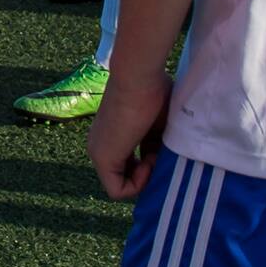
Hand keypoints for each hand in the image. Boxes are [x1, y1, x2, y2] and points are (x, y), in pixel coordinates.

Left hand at [89, 69, 170, 202]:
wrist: (140, 76)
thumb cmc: (153, 90)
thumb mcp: (159, 124)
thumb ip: (158, 144)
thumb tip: (167, 163)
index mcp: (112, 135)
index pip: (130, 163)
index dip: (151, 164)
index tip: (163, 149)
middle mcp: (101, 145)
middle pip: (126, 176)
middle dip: (148, 173)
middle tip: (161, 156)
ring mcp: (98, 152)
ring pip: (121, 185)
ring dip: (145, 178)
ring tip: (156, 156)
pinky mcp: (102, 157)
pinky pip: (117, 190)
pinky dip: (137, 184)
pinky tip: (148, 163)